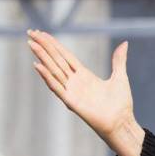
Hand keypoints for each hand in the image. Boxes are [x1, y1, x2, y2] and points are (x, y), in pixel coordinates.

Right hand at [28, 30, 144, 155]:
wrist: (122, 123)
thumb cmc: (121, 104)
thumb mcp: (120, 77)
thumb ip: (118, 60)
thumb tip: (124, 44)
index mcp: (84, 75)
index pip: (65, 56)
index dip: (54, 44)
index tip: (41, 33)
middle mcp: (75, 82)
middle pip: (56, 60)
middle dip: (44, 46)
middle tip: (30, 32)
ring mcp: (72, 91)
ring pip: (53, 70)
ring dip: (42, 57)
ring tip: (31, 44)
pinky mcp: (71, 102)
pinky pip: (57, 87)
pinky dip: (47, 77)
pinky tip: (38, 65)